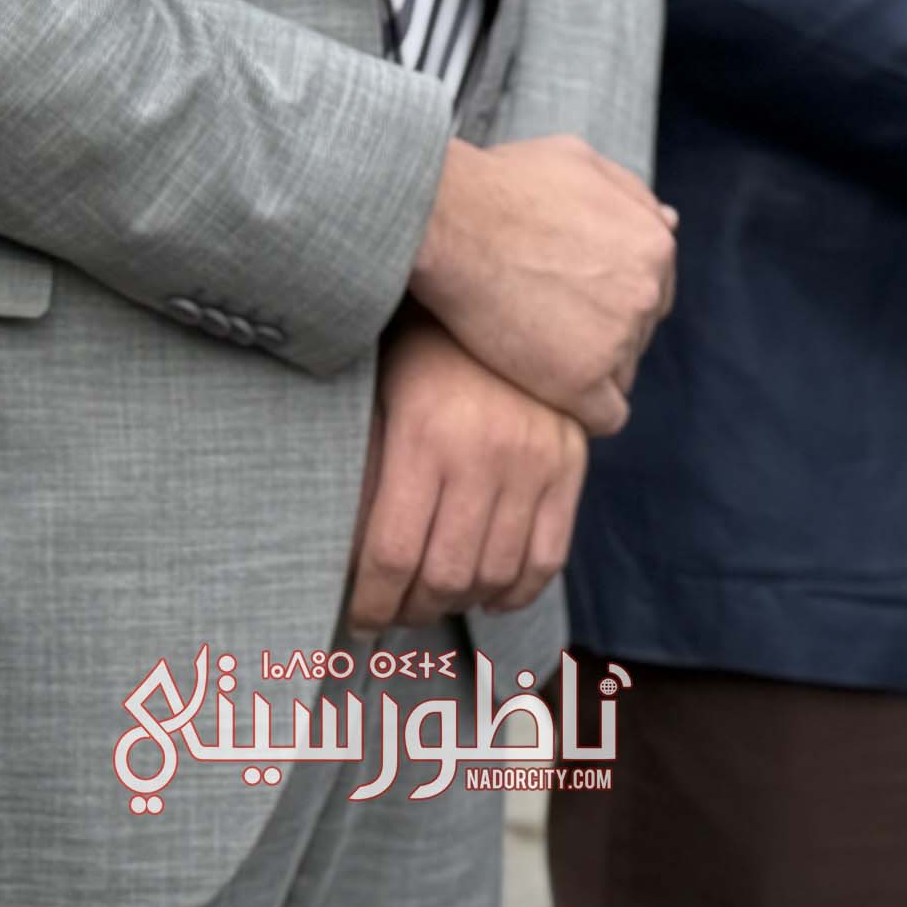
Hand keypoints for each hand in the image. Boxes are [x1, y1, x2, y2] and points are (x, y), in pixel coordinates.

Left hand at [346, 312, 589, 628]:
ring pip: (496, 574)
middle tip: (394, 612)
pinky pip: (548, 557)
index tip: (358, 616)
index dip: (372, 601)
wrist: (504, 291)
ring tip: (435, 599)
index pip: (392, 553)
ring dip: (461, 603)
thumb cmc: (422, 347)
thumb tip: (336, 550)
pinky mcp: (570, 465)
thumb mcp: (378, 391)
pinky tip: (489, 591)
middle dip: (411, 608)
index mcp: (425, 435)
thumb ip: (365, 467)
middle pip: (444, 575)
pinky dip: (517, 590)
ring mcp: (535, 461)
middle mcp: (485, 453)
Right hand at [407, 135, 675, 432]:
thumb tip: (670, 219)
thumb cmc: (503, 184)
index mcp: (655, 243)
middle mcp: (647, 293)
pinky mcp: (582, 382)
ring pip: (620, 373)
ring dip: (587, 368)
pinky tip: (548, 391)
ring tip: (536, 351)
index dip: (609, 296)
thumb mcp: (580, 161)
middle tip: (545, 322)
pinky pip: (605, 416)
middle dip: (601, 332)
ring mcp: (618, 340)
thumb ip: (631, 193)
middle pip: (639, 333)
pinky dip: (581, 408)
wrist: (448, 219)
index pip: (653, 290)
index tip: (567, 296)